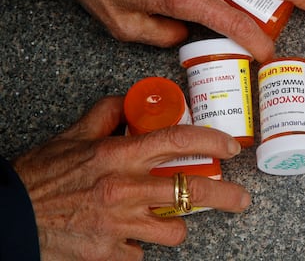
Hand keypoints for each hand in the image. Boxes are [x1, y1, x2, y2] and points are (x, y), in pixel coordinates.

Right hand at [13, 96, 250, 260]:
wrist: (10, 218)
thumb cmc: (40, 176)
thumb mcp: (72, 136)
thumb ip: (106, 115)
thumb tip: (131, 100)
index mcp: (118, 155)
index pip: (179, 141)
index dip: (212, 142)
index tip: (231, 147)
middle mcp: (125, 189)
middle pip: (192, 190)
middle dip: (227, 196)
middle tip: (241, 199)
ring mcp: (120, 224)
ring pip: (175, 228)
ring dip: (175, 223)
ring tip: (166, 217)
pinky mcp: (110, 253)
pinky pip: (142, 251)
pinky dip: (138, 244)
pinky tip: (125, 235)